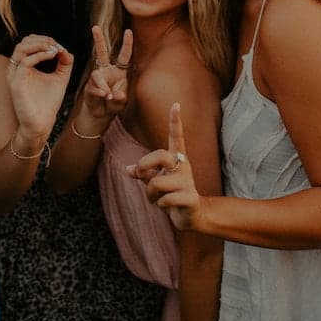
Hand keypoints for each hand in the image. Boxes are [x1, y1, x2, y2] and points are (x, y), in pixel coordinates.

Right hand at [7, 34, 73, 140]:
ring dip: (40, 45)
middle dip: (42, 40)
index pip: (29, 43)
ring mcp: (14, 75)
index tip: (60, 47)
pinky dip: (39, 55)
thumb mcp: (60, 78)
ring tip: (54, 49)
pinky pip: (24, 62)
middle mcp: (16, 68)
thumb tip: (65, 49)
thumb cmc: (48, 102)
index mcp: (23, 66)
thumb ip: (64, 63)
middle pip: (24, 42)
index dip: (45, 40)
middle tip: (57, 46)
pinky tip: (52, 56)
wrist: (42, 123)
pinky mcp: (16, 83)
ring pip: (21, 48)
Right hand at [80, 26, 131, 120]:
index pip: (123, 55)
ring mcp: (96, 78)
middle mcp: (106, 71)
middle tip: (95, 27)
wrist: (102, 114)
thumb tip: (115, 94)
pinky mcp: (89, 87)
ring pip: (96, 75)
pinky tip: (104, 96)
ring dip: (103, 86)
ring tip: (108, 96)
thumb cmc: (114, 104)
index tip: (128, 31)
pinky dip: (99, 92)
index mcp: (119, 71)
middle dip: (98, 40)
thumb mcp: (122, 101)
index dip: (126, 44)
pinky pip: (93, 87)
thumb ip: (121, 97)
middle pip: (101, 53)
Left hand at [128, 103, 200, 229]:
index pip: (176, 137)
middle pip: (161, 155)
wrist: (193, 215)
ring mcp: (188, 182)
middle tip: (141, 173)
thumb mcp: (156, 182)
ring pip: (156, 183)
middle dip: (145, 164)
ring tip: (156, 199)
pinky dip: (160, 205)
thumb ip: (143, 173)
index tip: (176, 104)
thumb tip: (127, 169)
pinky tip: (167, 207)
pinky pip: (165, 200)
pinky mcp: (190, 198)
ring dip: (150, 194)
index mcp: (176, 159)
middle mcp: (184, 166)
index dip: (175, 121)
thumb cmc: (172, 194)